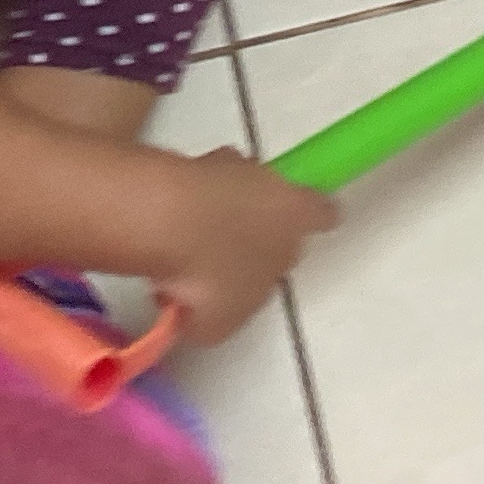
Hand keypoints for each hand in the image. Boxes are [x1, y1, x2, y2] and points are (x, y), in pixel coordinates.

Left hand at [134, 148, 336, 348]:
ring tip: (189, 262)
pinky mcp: (182, 164)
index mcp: (296, 214)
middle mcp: (268, 180)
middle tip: (237, 261)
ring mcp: (224, 167)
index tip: (324, 224)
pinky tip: (159, 248)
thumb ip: (237, 308)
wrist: (159, 220)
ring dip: (216, 220)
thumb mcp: (229, 319)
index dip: (321, 220)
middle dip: (258, 224)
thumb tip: (225, 302)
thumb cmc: (212, 274)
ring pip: (229, 193)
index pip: (321, 212)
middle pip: (272, 198)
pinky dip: (181, 216)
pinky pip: (191, 195)